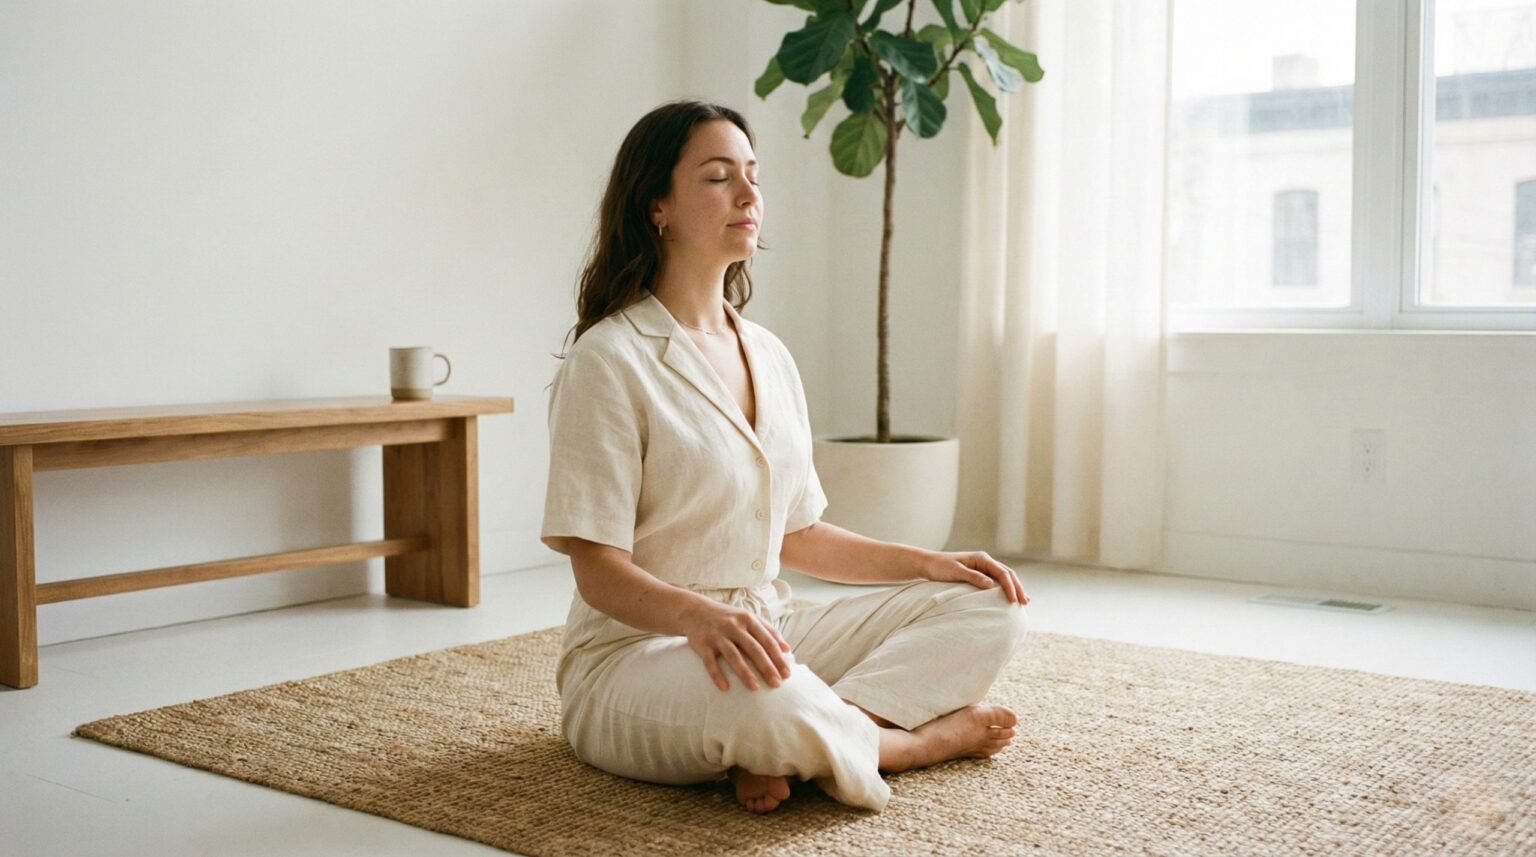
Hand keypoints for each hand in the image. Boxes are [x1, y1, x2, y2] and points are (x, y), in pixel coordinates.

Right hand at [679, 599, 793, 691]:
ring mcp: (717, 635)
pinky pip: (710, 662)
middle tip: (776, 684)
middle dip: (766, 667)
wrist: (694, 610)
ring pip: (733, 655)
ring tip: (755, 688)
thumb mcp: (748, 618)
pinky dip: (717, 675)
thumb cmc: (728, 617)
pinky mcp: (702, 644)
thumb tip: (787, 649)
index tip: (787, 674)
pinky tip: (725, 688)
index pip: (767, 640)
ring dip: (745, 673)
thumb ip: (768, 630)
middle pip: (753, 648)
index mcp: (748, 619)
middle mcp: (733, 626)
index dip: (778, 658)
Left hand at [916, 550, 1029, 604]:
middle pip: (1008, 574)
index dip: (1010, 587)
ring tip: (1024, 601)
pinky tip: (1010, 596)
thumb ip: (973, 577)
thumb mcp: (955, 572)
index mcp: (981, 558)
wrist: (928, 564)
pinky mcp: (979, 574)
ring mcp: (983, 567)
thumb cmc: (939, 567)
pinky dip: (1006, 588)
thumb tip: (991, 585)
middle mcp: (985, 561)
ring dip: (1014, 588)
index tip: (1014, 600)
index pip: (1002, 573)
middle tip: (1025, 602)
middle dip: (1017, 587)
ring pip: (1005, 577)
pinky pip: (997, 581)